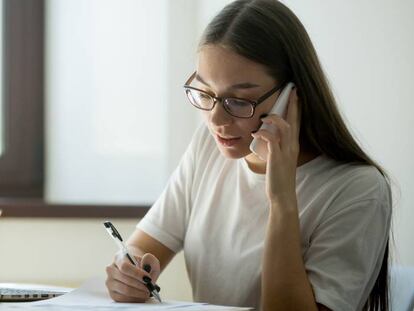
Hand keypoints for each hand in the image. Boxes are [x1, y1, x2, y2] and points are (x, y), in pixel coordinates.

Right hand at [105, 252, 160, 302]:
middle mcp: (111, 269)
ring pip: (124, 289)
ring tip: (147, 292)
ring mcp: (110, 282)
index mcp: (119, 258)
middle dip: (139, 285)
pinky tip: (141, 296)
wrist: (139, 272)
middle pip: (123, 278)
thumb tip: (146, 259)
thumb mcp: (150, 261)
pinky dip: (134, 299)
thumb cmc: (144, 266)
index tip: (148, 279)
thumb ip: (150, 259)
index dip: (136, 273)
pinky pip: (123, 298)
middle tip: (149, 288)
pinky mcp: (112, 294)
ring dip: (138, 292)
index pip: (124, 266)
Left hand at [251, 88, 300, 209]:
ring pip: (284, 128)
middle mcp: (292, 146)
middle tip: (292, 90)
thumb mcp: (279, 158)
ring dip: (274, 119)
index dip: (296, 109)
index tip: (296, 95)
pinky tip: (256, 134)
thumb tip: (265, 136)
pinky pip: (271, 140)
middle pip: (294, 121)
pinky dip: (264, 134)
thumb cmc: (279, 177)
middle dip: (292, 105)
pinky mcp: (277, 158)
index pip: (297, 123)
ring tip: (264, 117)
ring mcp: (285, 152)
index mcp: (293, 146)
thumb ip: (275, 146)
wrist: (282, 195)